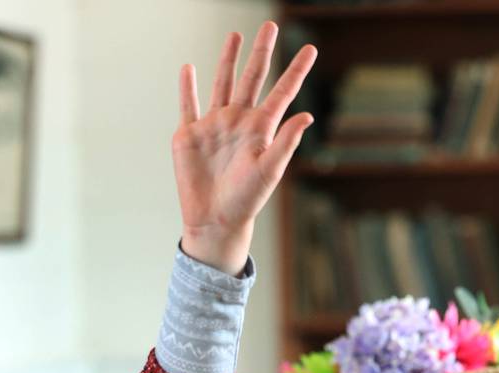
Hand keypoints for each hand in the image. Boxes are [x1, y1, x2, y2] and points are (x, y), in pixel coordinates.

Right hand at [173, 20, 316, 274]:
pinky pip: (188, 105)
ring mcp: (214, 126)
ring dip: (228, 60)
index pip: (282, 93)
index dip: (296, 70)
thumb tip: (307, 115)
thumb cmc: (246, 200)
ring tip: (235, 36)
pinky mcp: (189, 135)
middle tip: (270, 26)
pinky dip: (188, 87)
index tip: (310, 49)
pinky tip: (189, 69)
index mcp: (261, 129)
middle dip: (261, 52)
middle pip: (252, 78)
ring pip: (222, 84)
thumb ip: (286, 142)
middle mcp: (239, 122)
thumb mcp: (269, 171)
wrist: (214, 220)